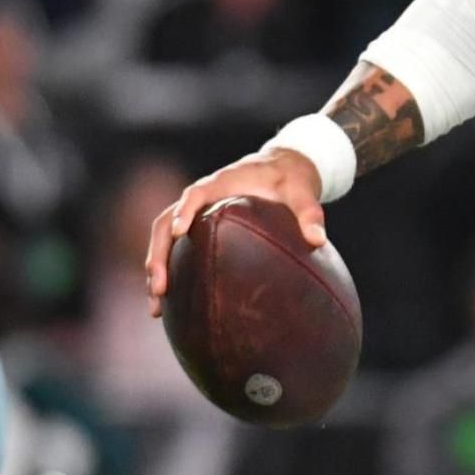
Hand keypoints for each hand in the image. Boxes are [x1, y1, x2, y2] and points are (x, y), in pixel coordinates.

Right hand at [144, 148, 325, 316]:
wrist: (283, 168)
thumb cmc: (290, 179)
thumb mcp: (304, 192)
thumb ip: (310, 213)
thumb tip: (318, 240)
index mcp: (222, 183)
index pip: (195, 194)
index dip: (184, 211)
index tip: (179, 232)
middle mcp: (201, 198)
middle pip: (165, 222)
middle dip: (158, 254)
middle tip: (160, 287)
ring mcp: (195, 213)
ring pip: (163, 238)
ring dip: (156, 268)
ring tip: (156, 306)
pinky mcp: (197, 228)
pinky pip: (174, 248)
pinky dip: (168, 271)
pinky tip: (168, 305)